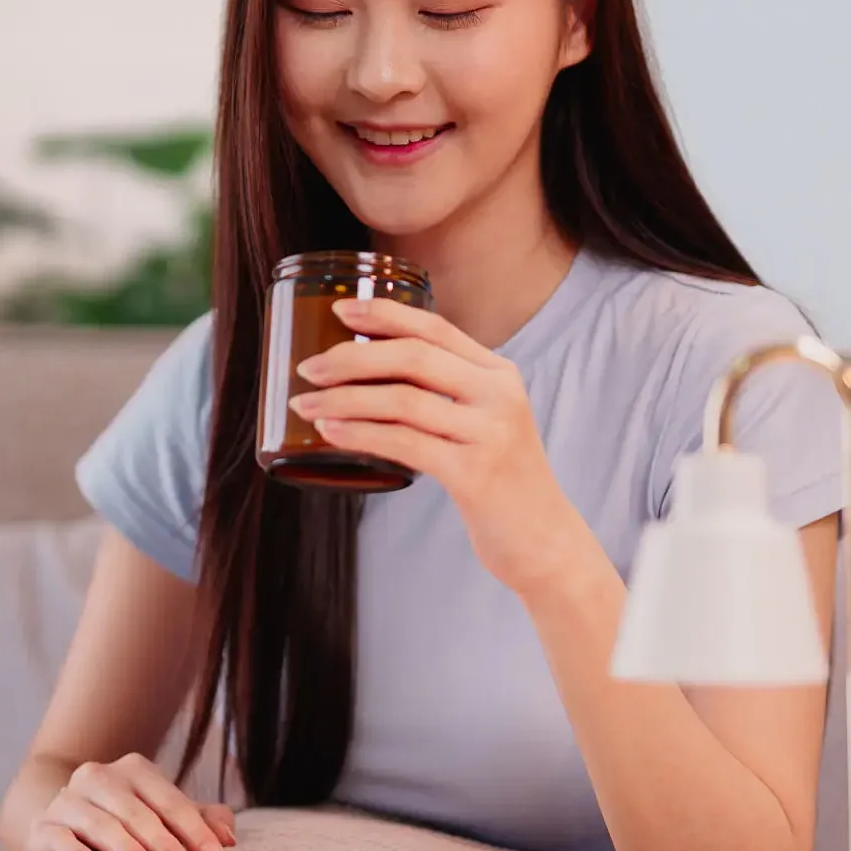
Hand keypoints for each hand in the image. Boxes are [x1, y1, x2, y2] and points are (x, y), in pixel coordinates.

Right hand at [26, 752, 236, 850]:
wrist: (62, 823)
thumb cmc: (126, 824)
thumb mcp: (164, 819)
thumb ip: (200, 822)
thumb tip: (229, 838)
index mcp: (133, 770)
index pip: (168, 799)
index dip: (194, 829)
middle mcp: (98, 777)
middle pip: (135, 809)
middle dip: (162, 840)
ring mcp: (67, 800)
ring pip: (98, 821)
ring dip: (126, 847)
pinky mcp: (42, 827)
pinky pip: (57, 836)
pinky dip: (72, 850)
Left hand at [289, 297, 584, 596]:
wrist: (544, 541)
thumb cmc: (499, 480)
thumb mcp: (484, 421)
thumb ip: (445, 392)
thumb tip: (368, 370)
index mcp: (498, 373)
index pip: (435, 327)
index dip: (385, 313)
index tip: (341, 309)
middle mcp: (498, 394)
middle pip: (413, 356)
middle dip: (351, 357)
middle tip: (308, 368)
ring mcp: (490, 433)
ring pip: (402, 400)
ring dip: (343, 399)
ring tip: (306, 404)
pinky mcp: (476, 474)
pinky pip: (404, 444)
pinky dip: (359, 434)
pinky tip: (331, 433)